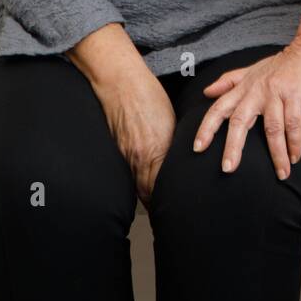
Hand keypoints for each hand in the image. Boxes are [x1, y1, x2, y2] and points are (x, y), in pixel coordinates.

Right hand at [91, 59, 177, 205]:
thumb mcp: (170, 119)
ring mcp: (126, 156)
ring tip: (160, 213)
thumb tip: (182, 159)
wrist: (119, 81)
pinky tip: (144, 191)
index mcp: (156, 148)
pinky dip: (137, 186)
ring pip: (138, 187)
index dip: (172, 200)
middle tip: (172, 220)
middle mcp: (139, 157)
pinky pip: (128, 177)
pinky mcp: (117, 152)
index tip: (182, 210)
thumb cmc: (148, 95)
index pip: (164, 185)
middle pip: (150, 193)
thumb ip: (174, 143)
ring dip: (149, 200)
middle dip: (160, 207)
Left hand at [192, 40, 300, 178]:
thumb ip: (229, 82)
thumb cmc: (283, 63)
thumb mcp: (252, 70)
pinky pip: (294, 124)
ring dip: (277, 155)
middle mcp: (257, 90)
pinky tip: (295, 157)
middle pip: (240, 121)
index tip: (198, 148)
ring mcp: (276, 92)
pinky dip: (295, 143)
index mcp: (245, 87)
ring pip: (272, 129)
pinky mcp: (296, 94)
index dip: (207, 128)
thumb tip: (207, 92)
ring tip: (281, 174)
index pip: (219, 108)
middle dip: (233, 147)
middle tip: (228, 169)